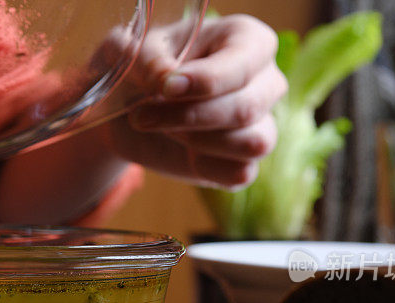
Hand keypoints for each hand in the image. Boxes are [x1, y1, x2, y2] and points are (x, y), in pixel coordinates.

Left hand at [107, 15, 286, 189]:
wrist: (130, 111)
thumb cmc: (139, 68)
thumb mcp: (129, 51)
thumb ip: (147, 59)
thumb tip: (166, 78)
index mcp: (247, 39)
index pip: (245, 61)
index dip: (207, 80)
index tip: (165, 88)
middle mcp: (265, 81)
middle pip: (246, 108)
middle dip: (188, 117)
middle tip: (142, 115)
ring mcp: (261, 124)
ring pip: (252, 143)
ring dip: (197, 141)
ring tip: (165, 129)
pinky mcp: (246, 162)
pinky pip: (241, 172)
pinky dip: (206, 167)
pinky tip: (184, 152)